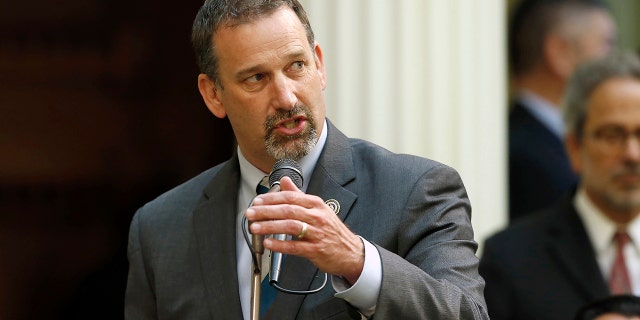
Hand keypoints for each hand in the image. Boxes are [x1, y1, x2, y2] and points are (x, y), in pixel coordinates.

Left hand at [246, 176, 363, 283]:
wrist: (350, 251)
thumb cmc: (331, 230)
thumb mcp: (318, 208)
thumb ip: (299, 194)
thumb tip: (285, 180)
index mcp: (315, 204)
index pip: (290, 197)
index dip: (271, 199)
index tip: (256, 201)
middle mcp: (317, 216)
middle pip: (288, 210)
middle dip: (266, 211)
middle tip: (251, 213)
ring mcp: (317, 233)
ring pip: (290, 226)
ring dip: (270, 226)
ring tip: (255, 227)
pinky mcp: (316, 249)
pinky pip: (295, 246)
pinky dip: (280, 244)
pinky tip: (268, 243)